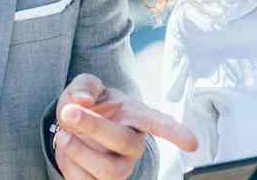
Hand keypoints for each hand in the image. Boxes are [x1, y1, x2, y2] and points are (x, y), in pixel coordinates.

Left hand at [53, 74, 197, 179]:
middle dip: (93, 126)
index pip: (160, 124)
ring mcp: (120, 167)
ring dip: (78, 150)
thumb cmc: (86, 104)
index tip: (192, 143)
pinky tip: (66, 150)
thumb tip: (83, 100)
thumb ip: (84, 85)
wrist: (69, 125)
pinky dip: (70, 165)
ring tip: (63, 134)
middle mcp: (133, 144)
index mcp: (136, 116)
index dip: (176, 133)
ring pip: (107, 170)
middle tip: (69, 112)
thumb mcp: (85, 86)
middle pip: (123, 142)